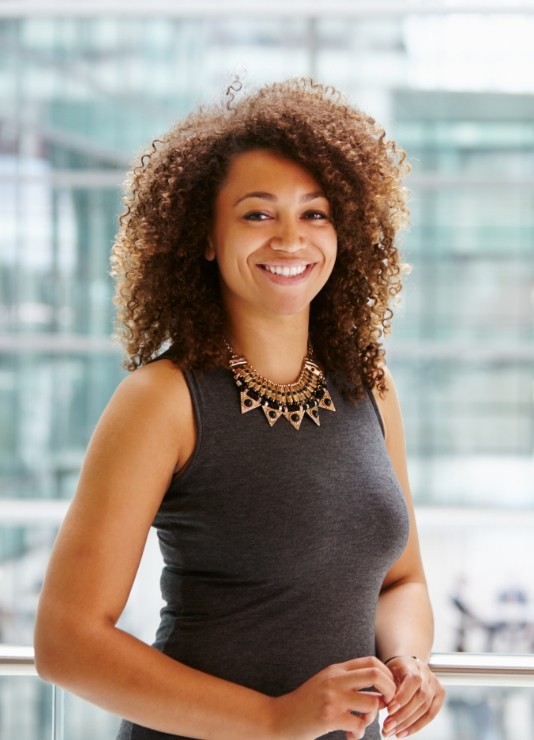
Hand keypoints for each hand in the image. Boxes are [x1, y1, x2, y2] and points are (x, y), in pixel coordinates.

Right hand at [270, 656, 395, 739]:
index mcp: (336, 669)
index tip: (387, 690)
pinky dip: (360, 733)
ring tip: (363, 723)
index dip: (387, 675)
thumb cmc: (306, 702)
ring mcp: (333, 698)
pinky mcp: (329, 717)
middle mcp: (336, 679)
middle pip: (376, 675)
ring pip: (372, 703)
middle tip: (388, 704)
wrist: (280, 717)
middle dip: (390, 690)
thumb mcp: (325, 682)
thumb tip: (378, 687)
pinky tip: (351, 735)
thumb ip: (347, 680)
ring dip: (373, 717)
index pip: (371, 662)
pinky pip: (359, 725)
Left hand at [381, 656, 444, 737]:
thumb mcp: (388, 671)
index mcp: (413, 665)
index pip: (413, 681)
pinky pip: (430, 715)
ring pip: (426, 709)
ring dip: (408, 724)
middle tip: (387, 727)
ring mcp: (436, 685)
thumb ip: (389, 686)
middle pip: (420, 698)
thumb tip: (387, 707)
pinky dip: (416, 726)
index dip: (403, 697)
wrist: (406, 664)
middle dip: (403, 716)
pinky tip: (403, 733)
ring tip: (393, 732)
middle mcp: (428, 674)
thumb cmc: (394, 670)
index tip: (389, 710)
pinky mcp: (440, 696)